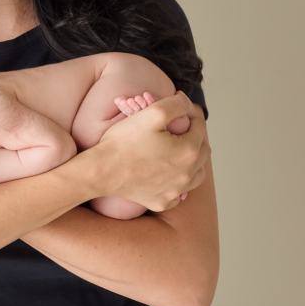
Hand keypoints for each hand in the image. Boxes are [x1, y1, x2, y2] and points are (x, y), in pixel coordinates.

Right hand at [89, 92, 210, 211]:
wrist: (101, 170)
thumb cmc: (124, 142)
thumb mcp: (152, 112)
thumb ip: (176, 104)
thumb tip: (187, 103)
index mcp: (189, 151)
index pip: (201, 127)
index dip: (192, 113)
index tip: (181, 107)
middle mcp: (187, 175)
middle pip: (203, 150)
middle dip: (195, 135)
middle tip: (181, 126)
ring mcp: (175, 192)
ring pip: (197, 175)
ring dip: (193, 161)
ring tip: (179, 151)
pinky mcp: (161, 202)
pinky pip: (178, 194)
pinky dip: (177, 183)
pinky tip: (167, 175)